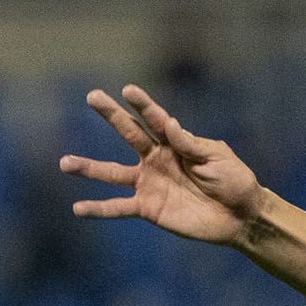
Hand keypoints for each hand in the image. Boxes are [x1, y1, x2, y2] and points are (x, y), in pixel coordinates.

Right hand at [60, 85, 261, 245]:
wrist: (242, 216)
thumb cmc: (234, 181)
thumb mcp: (217, 159)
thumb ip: (190, 144)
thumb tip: (170, 123)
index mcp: (177, 143)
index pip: (157, 120)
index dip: (144, 105)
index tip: (128, 89)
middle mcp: (157, 159)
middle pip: (130, 134)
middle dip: (112, 115)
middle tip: (92, 95)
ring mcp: (150, 183)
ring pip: (113, 173)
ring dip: (88, 168)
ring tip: (64, 162)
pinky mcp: (149, 207)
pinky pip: (119, 207)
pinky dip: (99, 209)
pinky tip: (78, 209)